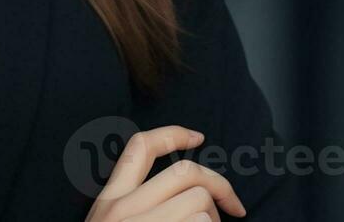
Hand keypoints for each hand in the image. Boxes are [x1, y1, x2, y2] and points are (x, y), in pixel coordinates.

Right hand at [84, 125, 246, 221]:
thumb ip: (137, 207)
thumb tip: (187, 193)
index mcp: (110, 200)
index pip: (139, 148)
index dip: (173, 134)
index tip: (198, 136)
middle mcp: (122, 208)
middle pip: (185, 172)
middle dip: (218, 187)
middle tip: (233, 209)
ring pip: (199, 203)